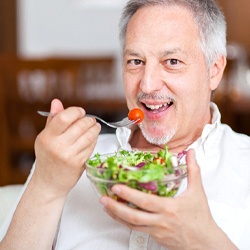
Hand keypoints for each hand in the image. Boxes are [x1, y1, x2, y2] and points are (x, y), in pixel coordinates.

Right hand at [33, 99, 100, 198]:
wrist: (49, 182)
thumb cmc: (48, 158)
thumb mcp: (46, 137)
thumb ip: (53, 119)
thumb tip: (57, 102)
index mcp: (47, 137)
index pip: (64, 117)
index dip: (76, 111)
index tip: (81, 112)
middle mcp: (57, 146)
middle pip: (80, 125)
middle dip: (89, 120)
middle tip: (91, 120)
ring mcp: (69, 156)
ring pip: (89, 136)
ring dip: (95, 129)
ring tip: (95, 127)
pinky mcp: (79, 163)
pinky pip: (92, 146)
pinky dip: (95, 140)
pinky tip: (93, 138)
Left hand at [100, 149, 236, 248]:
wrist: (205, 243)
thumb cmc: (200, 218)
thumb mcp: (198, 192)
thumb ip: (193, 170)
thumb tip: (191, 153)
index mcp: (169, 208)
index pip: (145, 201)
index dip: (129, 194)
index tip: (117, 186)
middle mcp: (160, 221)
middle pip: (133, 216)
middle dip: (116, 207)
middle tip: (103, 198)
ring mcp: (156, 231)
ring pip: (132, 225)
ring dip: (117, 215)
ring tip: (105, 206)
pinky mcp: (155, 237)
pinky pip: (136, 230)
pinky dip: (125, 222)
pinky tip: (118, 215)